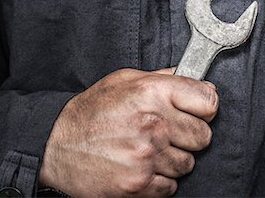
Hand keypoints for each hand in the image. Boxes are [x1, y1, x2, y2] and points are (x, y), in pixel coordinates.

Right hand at [39, 68, 217, 196]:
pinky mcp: (138, 183)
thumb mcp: (125, 80)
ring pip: (188, 164)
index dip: (205, 107)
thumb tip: (201, 82)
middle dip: (190, 135)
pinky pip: (171, 186)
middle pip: (203, 136)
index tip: (198, 111)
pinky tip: (143, 167)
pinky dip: (161, 180)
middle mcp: (153, 122)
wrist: (56, 145)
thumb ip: (164, 77)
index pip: (209, 101)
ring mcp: (147, 155)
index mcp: (152, 92)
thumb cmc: (92, 110)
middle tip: (170, 133)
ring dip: (174, 159)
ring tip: (150, 150)